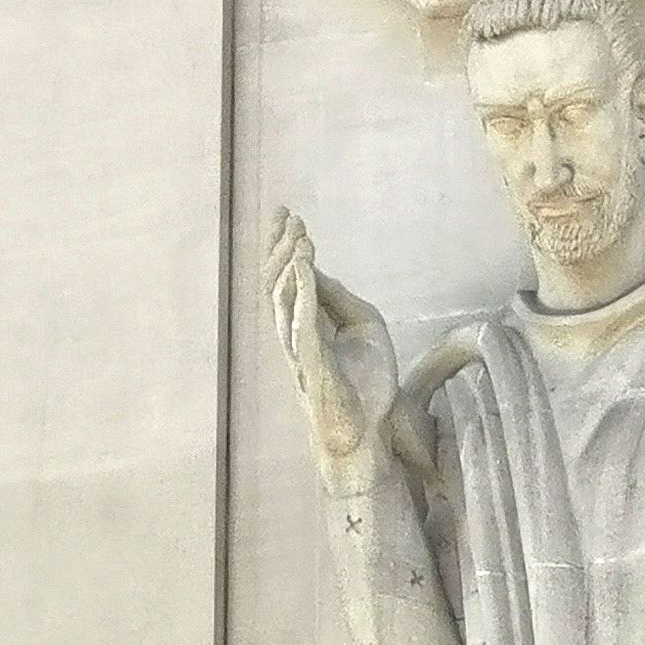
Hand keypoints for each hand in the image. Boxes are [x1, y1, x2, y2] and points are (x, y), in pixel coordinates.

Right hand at [265, 205, 398, 487]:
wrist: (368, 430)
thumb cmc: (366, 384)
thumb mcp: (364, 326)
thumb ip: (340, 298)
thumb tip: (317, 269)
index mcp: (307, 323)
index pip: (288, 276)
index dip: (285, 244)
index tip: (287, 213)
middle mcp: (295, 333)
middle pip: (276, 282)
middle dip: (280, 246)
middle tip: (289, 216)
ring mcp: (299, 349)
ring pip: (282, 298)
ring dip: (291, 263)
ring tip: (302, 236)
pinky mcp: (312, 364)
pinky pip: (301, 323)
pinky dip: (304, 291)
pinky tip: (306, 265)